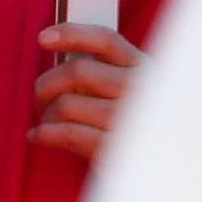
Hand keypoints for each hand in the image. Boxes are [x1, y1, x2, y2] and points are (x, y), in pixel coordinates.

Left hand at [31, 23, 142, 158]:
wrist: (162, 167)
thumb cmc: (136, 123)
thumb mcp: (133, 89)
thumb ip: (106, 71)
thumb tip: (60, 62)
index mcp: (142, 66)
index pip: (105, 40)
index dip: (72, 34)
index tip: (43, 38)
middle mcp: (138, 88)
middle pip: (77, 71)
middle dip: (47, 84)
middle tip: (41, 96)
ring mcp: (127, 118)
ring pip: (66, 104)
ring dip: (47, 114)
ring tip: (47, 120)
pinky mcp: (114, 147)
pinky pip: (66, 133)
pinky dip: (45, 134)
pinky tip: (39, 135)